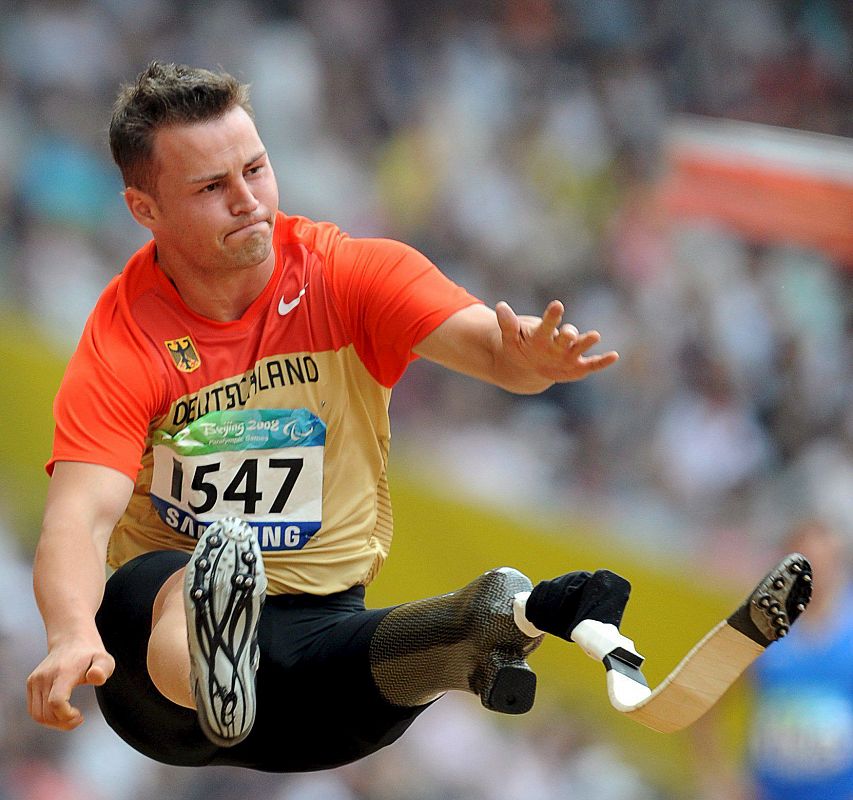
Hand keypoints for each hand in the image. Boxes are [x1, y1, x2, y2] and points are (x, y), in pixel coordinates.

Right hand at [27, 639, 114, 730]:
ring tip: (70, 716)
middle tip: (78, 718)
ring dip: (54, 723)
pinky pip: (33, 710)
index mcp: (63, 672)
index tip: (80, 714)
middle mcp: (45, 676)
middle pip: (46, 714)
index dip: (66, 716)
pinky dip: (46, 717)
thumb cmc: (91, 654)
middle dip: (63, 723)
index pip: (56, 702)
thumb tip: (95, 677)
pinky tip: (61, 712)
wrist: (72, 640)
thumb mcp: (104, 660)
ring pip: (37, 715)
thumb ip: (104, 669)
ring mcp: (35, 680)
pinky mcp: (31, 683)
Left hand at [495, 299, 618, 383]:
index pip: (547, 323)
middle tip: (569, 331)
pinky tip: (614, 356)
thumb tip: (499, 306)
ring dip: (586, 342)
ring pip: (579, 347)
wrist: (525, 366)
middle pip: (566, 336)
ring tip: (595, 335)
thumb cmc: (519, 346)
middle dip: (569, 334)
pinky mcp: (576, 367)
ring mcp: (568, 354)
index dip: (552, 316)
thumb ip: (507, 324)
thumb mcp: (510, 338)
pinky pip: (591, 364)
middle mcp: (558, 341)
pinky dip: (601, 361)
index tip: (556, 305)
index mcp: (543, 333)